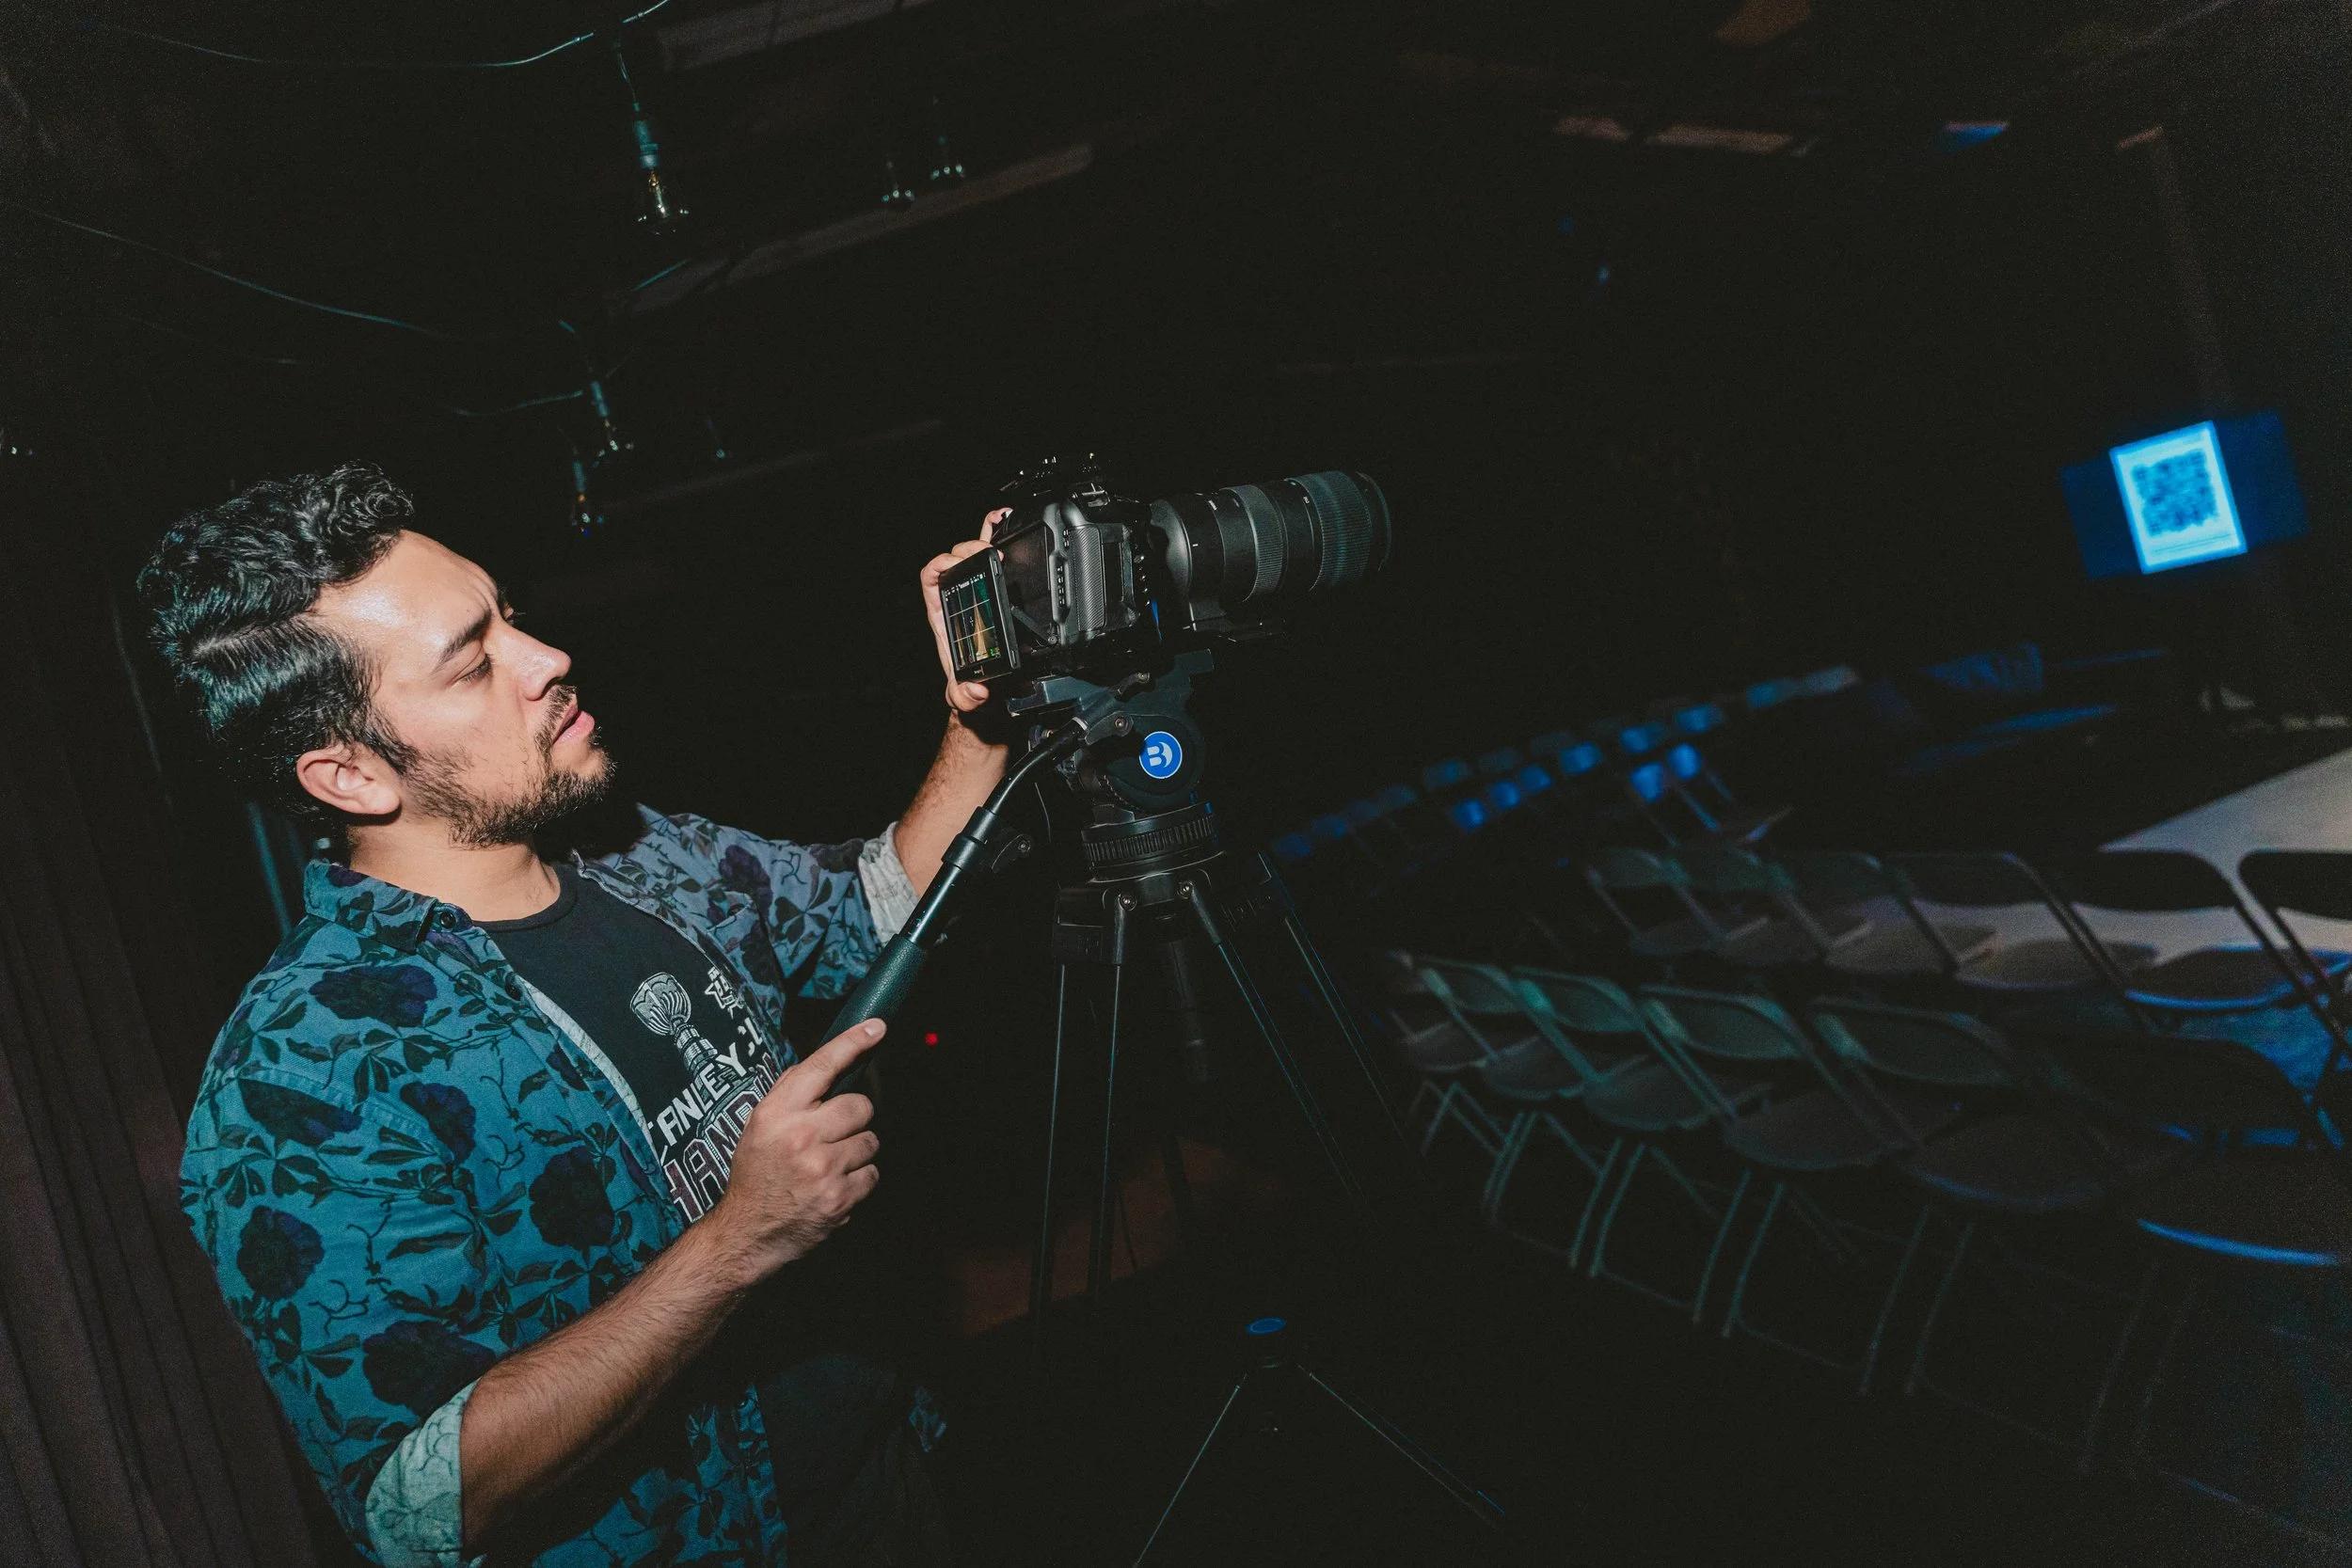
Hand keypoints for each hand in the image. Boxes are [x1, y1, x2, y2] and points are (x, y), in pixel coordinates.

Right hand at [703, 1021, 885, 1280]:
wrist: (747, 1232)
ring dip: (856, 1152)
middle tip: (835, 1134)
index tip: (876, 1027)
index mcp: (776, 1113)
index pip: (820, 1066)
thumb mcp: (759, 1127)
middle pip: (859, 1106)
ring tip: (829, 1166)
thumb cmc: (756, 1175)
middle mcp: (799, 1136)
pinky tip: (834, 1187)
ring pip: (870, 1141)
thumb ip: (789, 1096)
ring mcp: (821, 1168)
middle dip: (855, 1118)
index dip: (852, 1043)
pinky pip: (871, 1174)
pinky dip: (859, 1181)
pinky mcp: (839, 1197)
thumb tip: (825, 1065)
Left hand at [921, 508, 1008, 714]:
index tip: (956, 562)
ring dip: (984, 535)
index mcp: (942, 614)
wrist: (985, 689)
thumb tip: (975, 689)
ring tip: (1001, 522)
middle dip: (970, 549)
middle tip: (991, 553)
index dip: (939, 565)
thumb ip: (964, 696)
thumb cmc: (968, 686)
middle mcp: (957, 598)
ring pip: (975, 553)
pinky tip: (1007, 521)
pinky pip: (995, 557)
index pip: (931, 579)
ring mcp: (977, 590)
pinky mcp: (998, 589)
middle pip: (955, 559)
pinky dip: (998, 535)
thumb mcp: (962, 696)